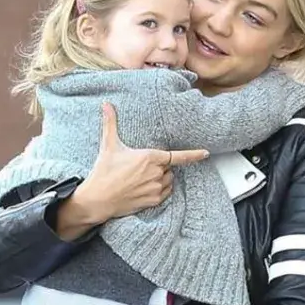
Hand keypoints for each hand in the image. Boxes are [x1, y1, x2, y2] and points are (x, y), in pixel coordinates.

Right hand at [56, 102, 208, 236]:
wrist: (99, 199)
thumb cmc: (104, 172)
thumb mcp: (108, 146)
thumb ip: (110, 124)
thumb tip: (106, 104)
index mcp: (149, 157)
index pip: (178, 156)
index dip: (193, 155)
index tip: (205, 153)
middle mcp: (156, 173)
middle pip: (169, 167)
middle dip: (160, 165)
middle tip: (140, 167)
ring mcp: (156, 188)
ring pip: (169, 180)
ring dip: (162, 177)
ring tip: (142, 178)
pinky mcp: (153, 201)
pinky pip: (165, 193)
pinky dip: (160, 190)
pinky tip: (145, 188)